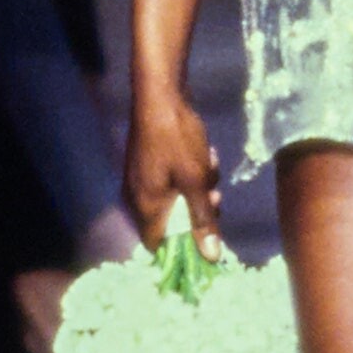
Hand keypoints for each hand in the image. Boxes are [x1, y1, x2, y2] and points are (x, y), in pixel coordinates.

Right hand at [125, 82, 221, 257]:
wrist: (160, 95)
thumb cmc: (177, 140)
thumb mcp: (196, 182)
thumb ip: (203, 220)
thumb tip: (211, 257)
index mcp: (144, 208)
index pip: (159, 246)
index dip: (184, 247)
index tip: (208, 237)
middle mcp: (136, 198)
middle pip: (172, 221)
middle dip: (199, 209)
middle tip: (215, 194)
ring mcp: (141, 179)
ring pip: (176, 198)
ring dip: (198, 188)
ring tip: (211, 166)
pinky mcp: (148, 163)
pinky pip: (172, 180)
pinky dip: (190, 173)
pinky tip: (205, 154)